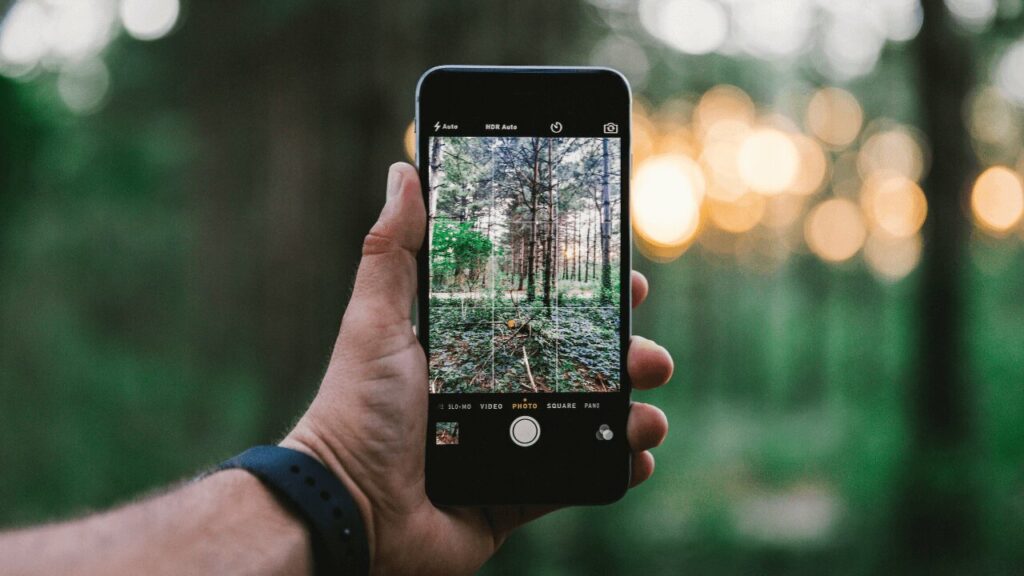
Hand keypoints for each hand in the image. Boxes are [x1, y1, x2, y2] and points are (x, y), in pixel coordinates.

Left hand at [283, 163, 673, 574]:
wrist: (350, 509)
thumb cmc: (356, 410)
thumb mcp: (376, 320)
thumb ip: (393, 250)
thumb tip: (406, 173)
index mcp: (472, 349)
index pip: (544, 312)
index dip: (589, 299)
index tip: (628, 283)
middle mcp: (497, 393)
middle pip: (579, 364)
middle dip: (626, 354)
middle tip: (649, 354)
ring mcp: (512, 445)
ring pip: (591, 420)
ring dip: (633, 411)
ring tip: (648, 413)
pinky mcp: (517, 495)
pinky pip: (580, 479)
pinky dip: (615, 467)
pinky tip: (637, 456)